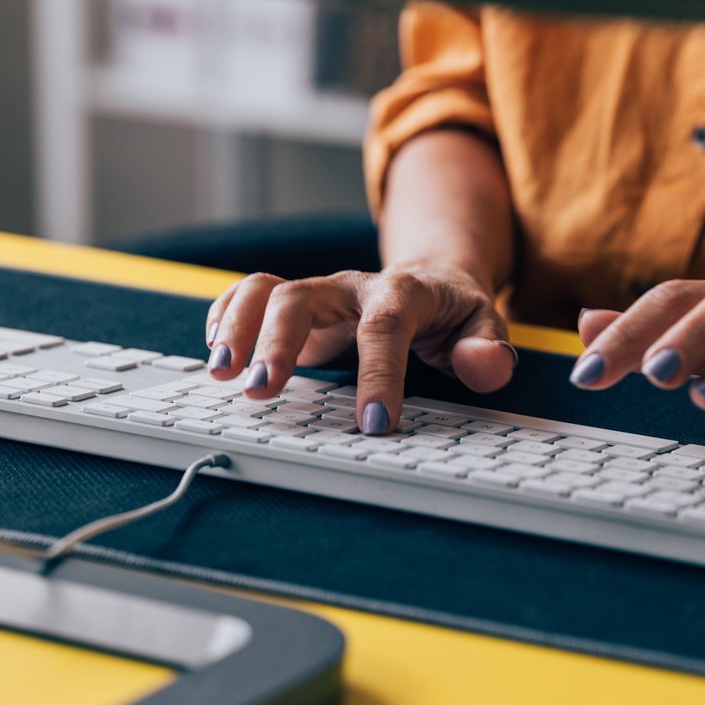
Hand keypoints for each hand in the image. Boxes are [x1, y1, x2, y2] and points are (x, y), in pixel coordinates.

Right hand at [204, 264, 516, 433]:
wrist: (434, 279)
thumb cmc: (455, 312)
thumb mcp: (486, 326)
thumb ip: (488, 348)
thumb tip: (488, 365)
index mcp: (404, 292)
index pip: (385, 326)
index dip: (379, 374)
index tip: (374, 425)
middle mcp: (353, 287)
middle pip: (304, 297)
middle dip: (278, 342)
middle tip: (262, 392)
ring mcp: (320, 295)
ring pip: (268, 291)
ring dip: (237, 328)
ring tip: (220, 375)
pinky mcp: (297, 307)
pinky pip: (250, 294)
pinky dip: (226, 316)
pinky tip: (216, 352)